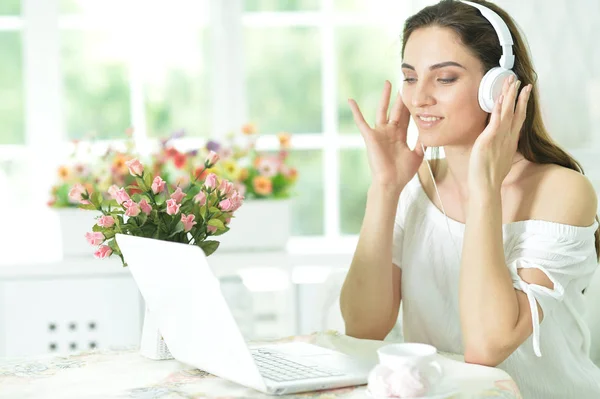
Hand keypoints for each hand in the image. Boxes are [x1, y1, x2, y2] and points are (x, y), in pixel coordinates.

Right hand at [348, 80, 425, 191]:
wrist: (391, 182)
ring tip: (388, 83)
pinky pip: (361, 122)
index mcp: (400, 136)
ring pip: (382, 111)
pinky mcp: (370, 136)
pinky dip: (355, 111)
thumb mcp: (417, 156)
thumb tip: (430, 133)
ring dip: (385, 97)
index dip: (411, 105)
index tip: (416, 93)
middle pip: (396, 110)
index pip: (407, 117)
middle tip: (405, 83)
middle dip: (401, 97)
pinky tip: (350, 100)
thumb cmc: (402, 173)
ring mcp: (380, 133)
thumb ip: (421, 143)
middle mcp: (389, 132)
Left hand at [468, 76, 532, 192]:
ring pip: (507, 113)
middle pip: (515, 111)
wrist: (486, 186)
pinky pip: (495, 123)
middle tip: (519, 80)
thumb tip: (497, 141)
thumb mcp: (499, 157)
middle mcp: (507, 137)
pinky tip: (500, 100)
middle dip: (517, 94)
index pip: (518, 117)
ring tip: (511, 82)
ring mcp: (499, 138)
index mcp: (510, 140)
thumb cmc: (489, 175)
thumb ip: (500, 146)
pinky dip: (498, 111)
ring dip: (508, 96)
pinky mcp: (488, 141)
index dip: (522, 103)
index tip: (525, 91)